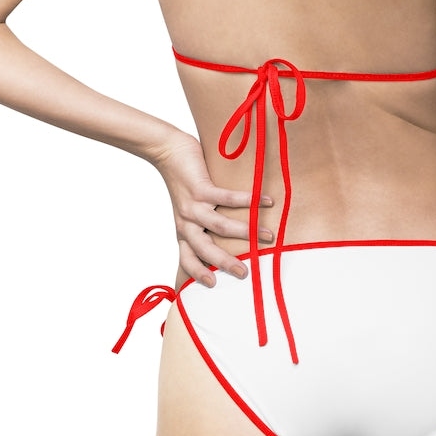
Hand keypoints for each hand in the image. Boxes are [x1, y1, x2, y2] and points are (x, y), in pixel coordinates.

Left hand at [153, 131, 272, 285]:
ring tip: (268, 236)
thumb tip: (235, 233)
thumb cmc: (183, 180)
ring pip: (219, 226)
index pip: (187, 258)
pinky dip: (249, 200)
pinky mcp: (200, 188)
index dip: (197, 273)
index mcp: (184, 230)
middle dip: (225, 262)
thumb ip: (205, 222)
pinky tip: (267, 201)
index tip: (212, 284)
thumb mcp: (188, 208)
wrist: (167, 151)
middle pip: (205, 249)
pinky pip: (227, 198)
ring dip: (246, 232)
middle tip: (245, 273)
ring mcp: (193, 206)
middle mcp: (186, 222)